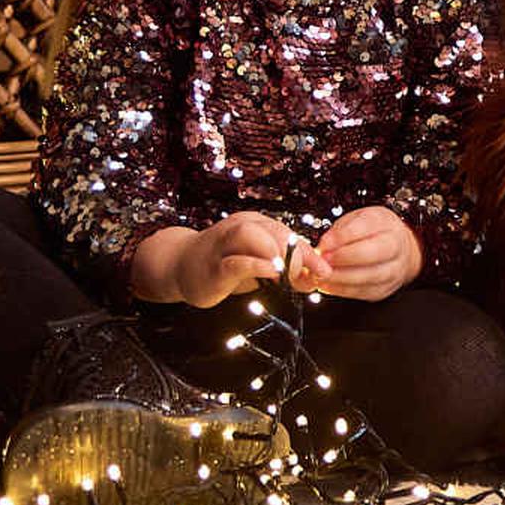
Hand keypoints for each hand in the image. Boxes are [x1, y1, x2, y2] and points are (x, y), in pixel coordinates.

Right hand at [135, 209, 303, 307]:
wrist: (180, 266)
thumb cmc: (225, 266)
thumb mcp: (259, 266)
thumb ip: (287, 272)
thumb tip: (316, 280)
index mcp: (255, 224)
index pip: (289, 234)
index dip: (310, 254)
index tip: (324, 272)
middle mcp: (240, 227)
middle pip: (276, 230)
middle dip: (296, 254)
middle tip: (303, 277)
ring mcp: (224, 244)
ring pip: (253, 235)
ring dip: (275, 254)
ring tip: (285, 273)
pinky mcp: (213, 266)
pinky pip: (236, 260)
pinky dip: (257, 266)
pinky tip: (271, 275)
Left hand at [293, 206, 420, 300]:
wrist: (399, 250)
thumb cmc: (373, 233)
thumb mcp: (356, 220)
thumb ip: (339, 231)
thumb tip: (324, 246)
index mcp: (385, 223)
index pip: (364, 227)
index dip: (341, 237)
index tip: (324, 243)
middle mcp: (394, 246)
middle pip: (370, 254)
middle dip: (342, 258)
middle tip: (323, 259)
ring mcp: (393, 270)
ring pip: (367, 277)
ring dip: (339, 277)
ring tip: (322, 273)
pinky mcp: (384, 290)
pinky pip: (362, 292)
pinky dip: (341, 289)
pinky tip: (328, 284)